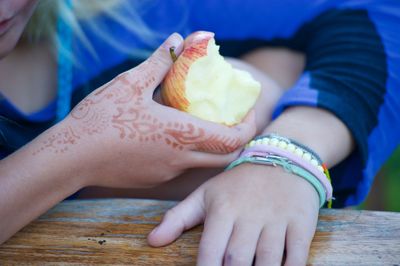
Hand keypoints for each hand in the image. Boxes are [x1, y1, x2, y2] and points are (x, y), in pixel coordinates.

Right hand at [36, 33, 255, 188]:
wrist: (70, 157)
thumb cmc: (100, 118)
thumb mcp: (131, 83)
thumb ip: (160, 62)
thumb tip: (178, 39)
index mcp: (181, 135)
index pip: (233, 140)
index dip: (248, 126)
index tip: (249, 111)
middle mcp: (180, 160)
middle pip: (226, 157)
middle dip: (237, 139)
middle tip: (231, 119)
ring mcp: (167, 174)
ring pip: (203, 163)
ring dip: (211, 145)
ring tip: (200, 122)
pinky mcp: (153, 180)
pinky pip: (180, 167)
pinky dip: (187, 152)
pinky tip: (169, 136)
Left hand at [148, 163, 319, 265]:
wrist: (281, 159)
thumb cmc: (238, 184)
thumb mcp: (206, 194)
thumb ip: (178, 217)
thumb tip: (152, 241)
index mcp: (223, 209)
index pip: (210, 251)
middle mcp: (249, 215)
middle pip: (237, 260)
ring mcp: (277, 219)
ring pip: (268, 261)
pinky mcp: (301, 222)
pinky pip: (297, 255)